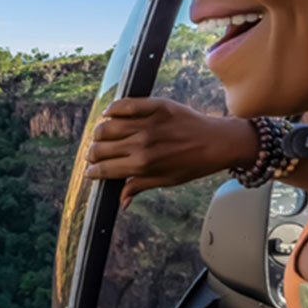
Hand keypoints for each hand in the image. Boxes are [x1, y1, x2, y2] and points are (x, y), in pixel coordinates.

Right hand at [85, 98, 258, 204]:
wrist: (217, 142)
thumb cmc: (192, 164)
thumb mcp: (165, 181)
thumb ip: (138, 187)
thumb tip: (121, 202)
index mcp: (142, 165)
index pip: (105, 168)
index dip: (93, 171)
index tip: (90, 171)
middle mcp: (141, 144)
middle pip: (101, 148)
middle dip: (93, 154)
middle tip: (94, 155)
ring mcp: (147, 123)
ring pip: (107, 126)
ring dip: (99, 134)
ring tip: (101, 137)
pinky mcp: (155, 106)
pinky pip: (124, 105)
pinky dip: (112, 110)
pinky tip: (109, 115)